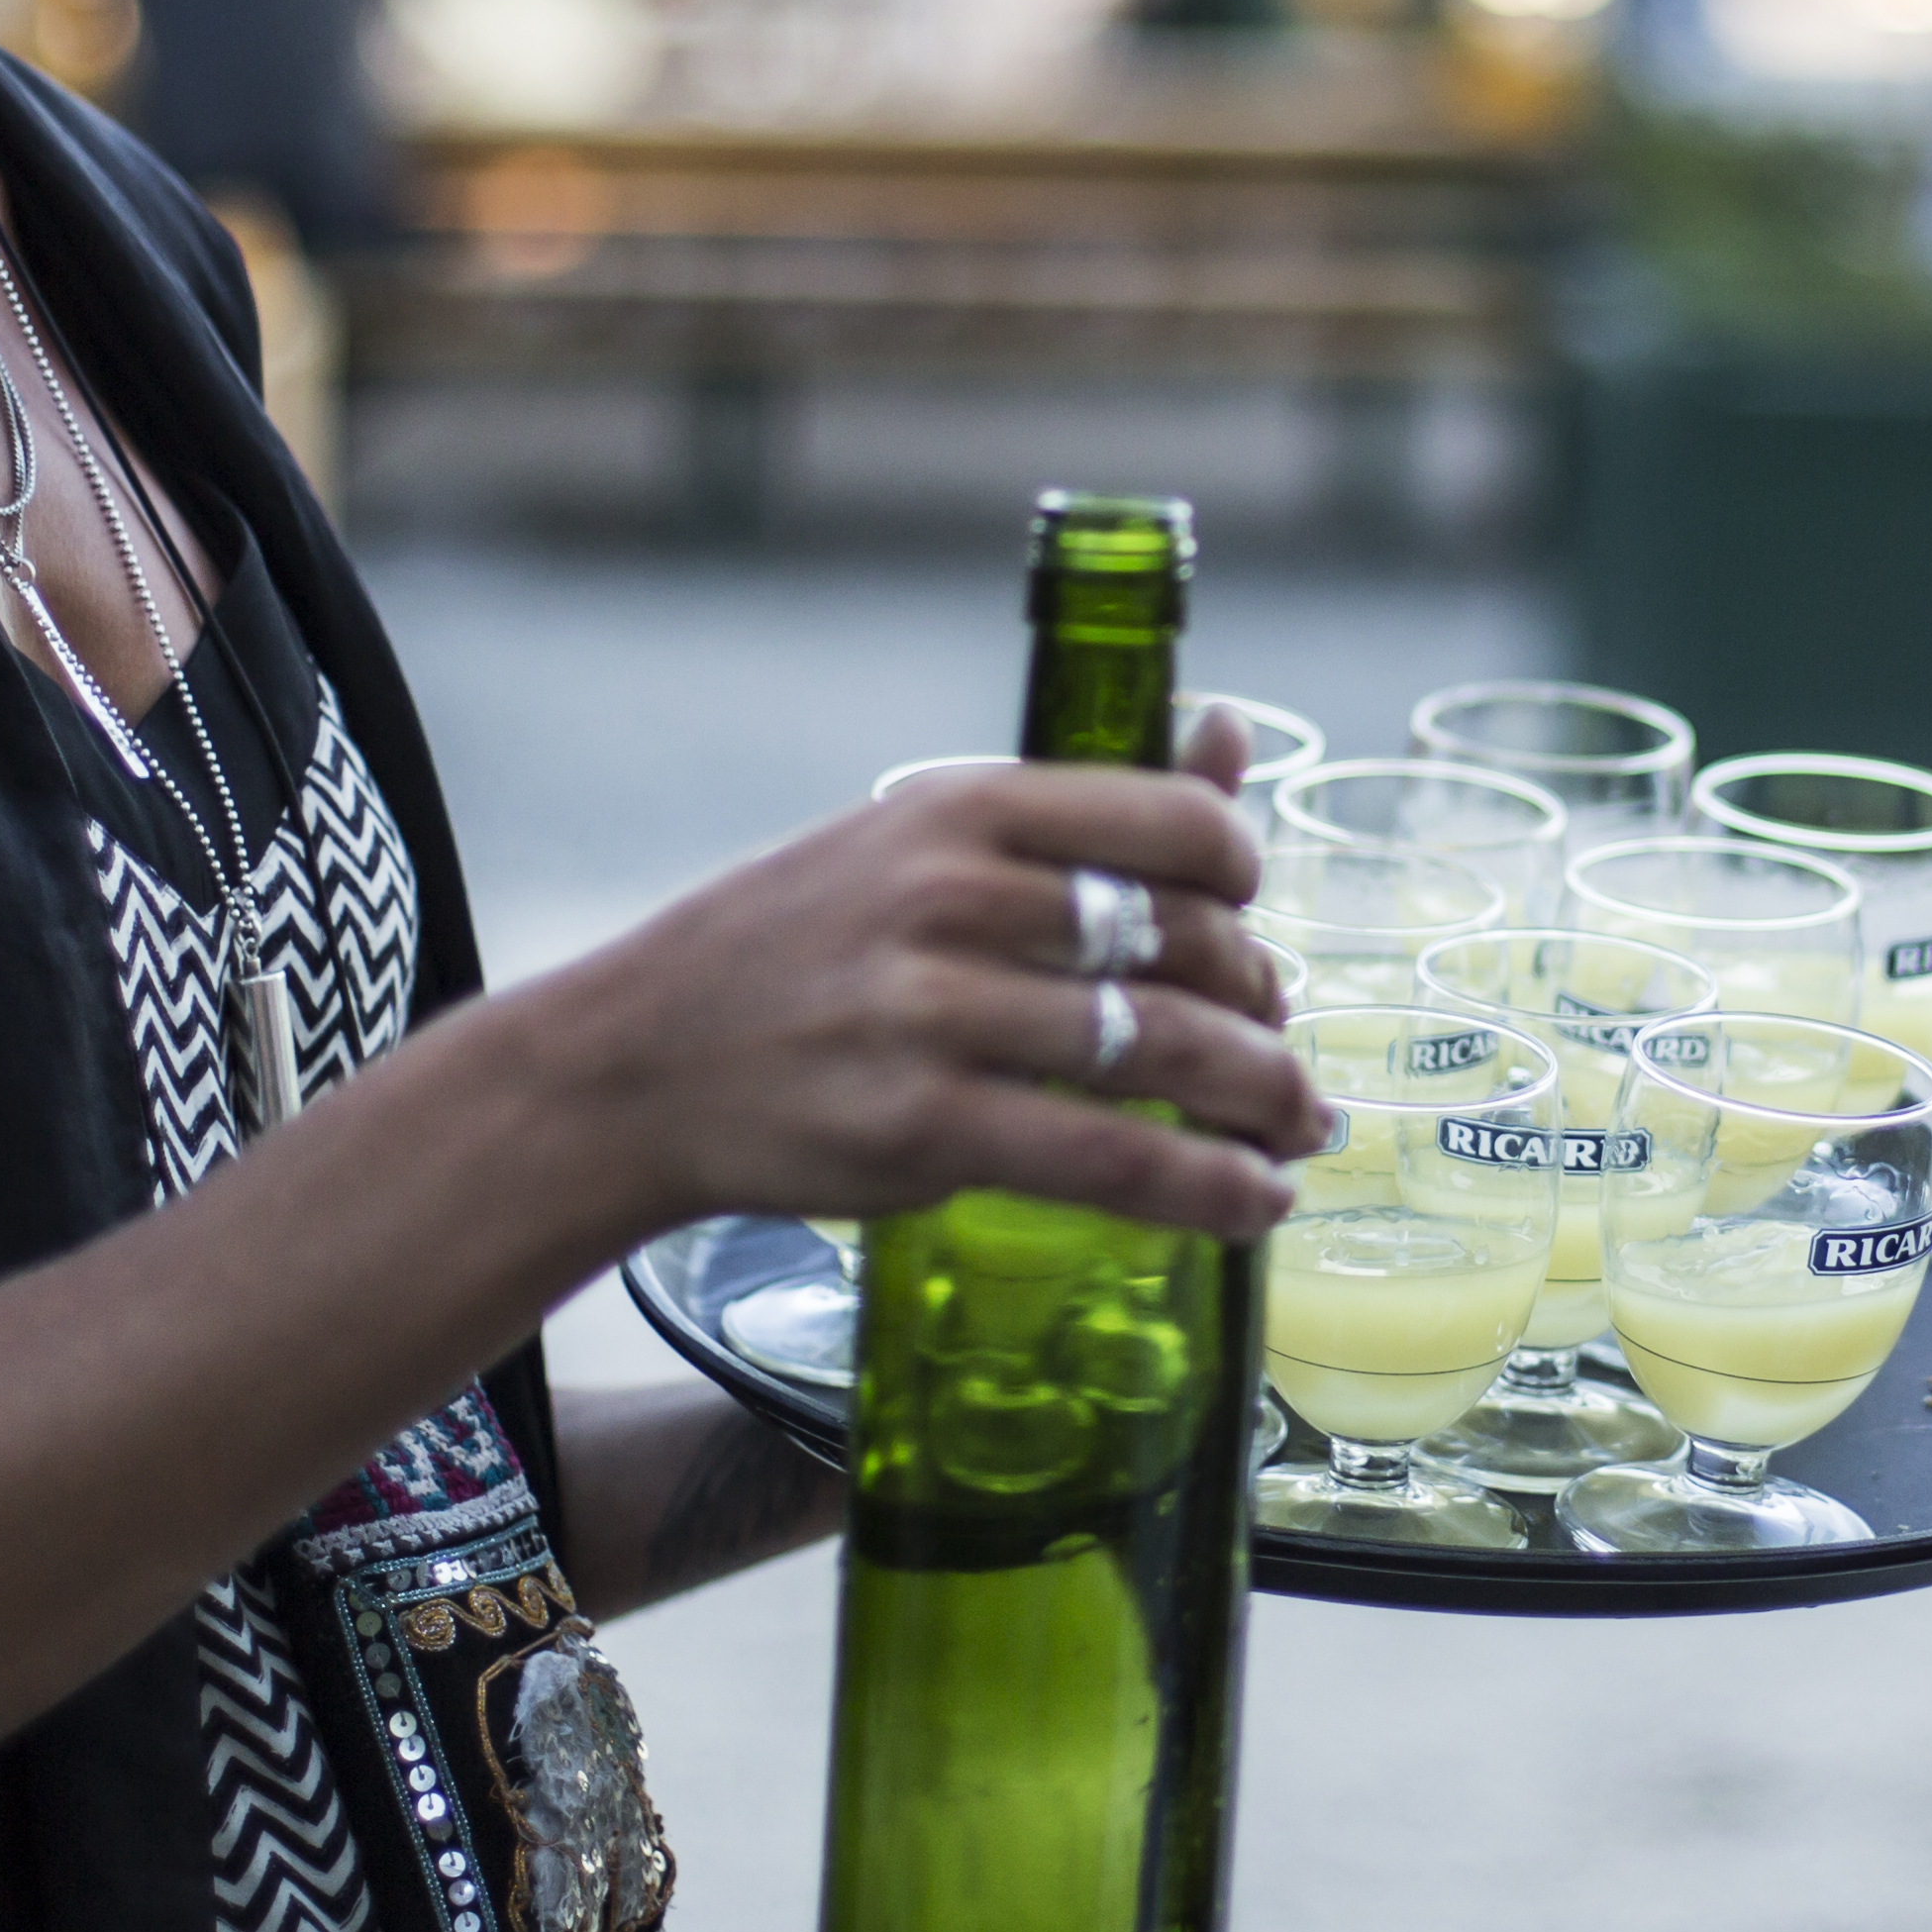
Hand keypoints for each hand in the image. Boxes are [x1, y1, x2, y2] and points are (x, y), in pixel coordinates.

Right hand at [564, 760, 1313, 1247]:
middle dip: (1261, 1005)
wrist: (634, 1064)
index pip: (1173, 821)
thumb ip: (1084, 804)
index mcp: (961, 806)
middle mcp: (951, 896)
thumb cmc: (796, 947)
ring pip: (1163, 1049)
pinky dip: (1206, 1185)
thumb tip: (1232, 732)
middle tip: (1279, 1050)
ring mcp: (933, 1013)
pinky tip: (1254, 1200)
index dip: (1243, 878)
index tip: (1251, 921)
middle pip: (1183, 943)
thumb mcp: (921, 836)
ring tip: (1298, 1128)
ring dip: (1264, 1097)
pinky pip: (1109, 1157)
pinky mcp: (923, 1126)